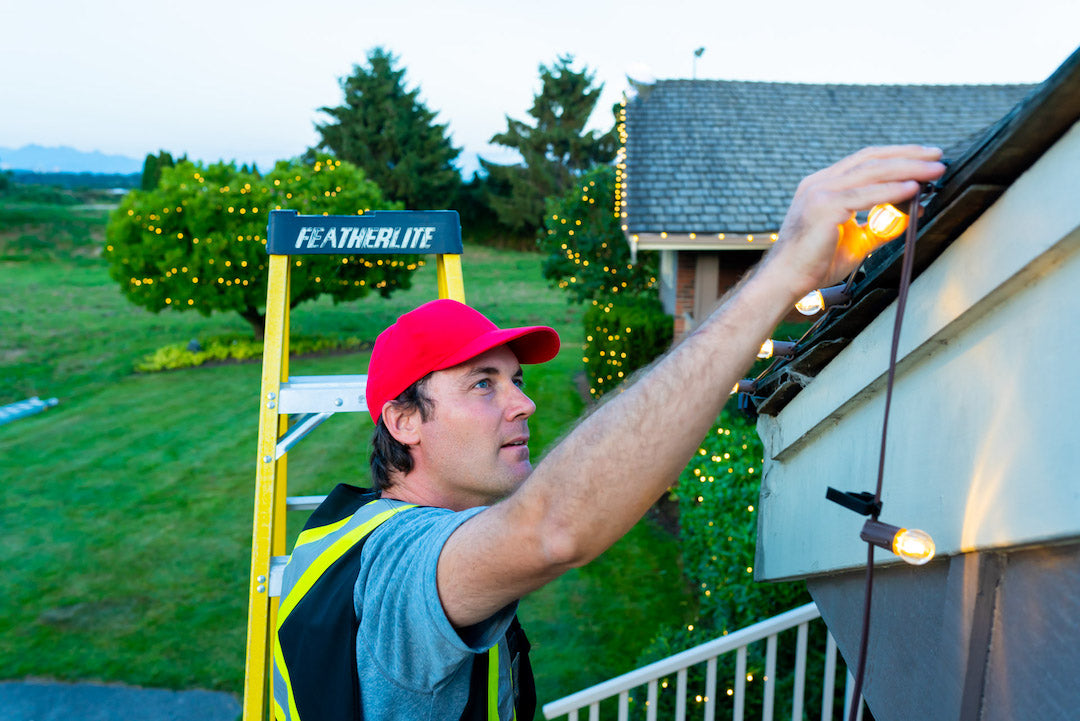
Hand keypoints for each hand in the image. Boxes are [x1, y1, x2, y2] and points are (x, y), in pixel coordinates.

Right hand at [761, 145, 945, 296]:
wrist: (785, 281)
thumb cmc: (814, 264)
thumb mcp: (854, 241)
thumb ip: (879, 225)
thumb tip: (911, 214)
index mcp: (821, 186)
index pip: (863, 161)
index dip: (896, 155)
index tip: (923, 156)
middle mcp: (819, 183)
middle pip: (870, 159)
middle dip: (908, 155)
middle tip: (937, 155)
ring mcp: (820, 193)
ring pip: (872, 171)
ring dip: (907, 168)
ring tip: (934, 170)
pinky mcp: (825, 208)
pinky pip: (866, 195)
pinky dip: (893, 190)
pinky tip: (913, 189)